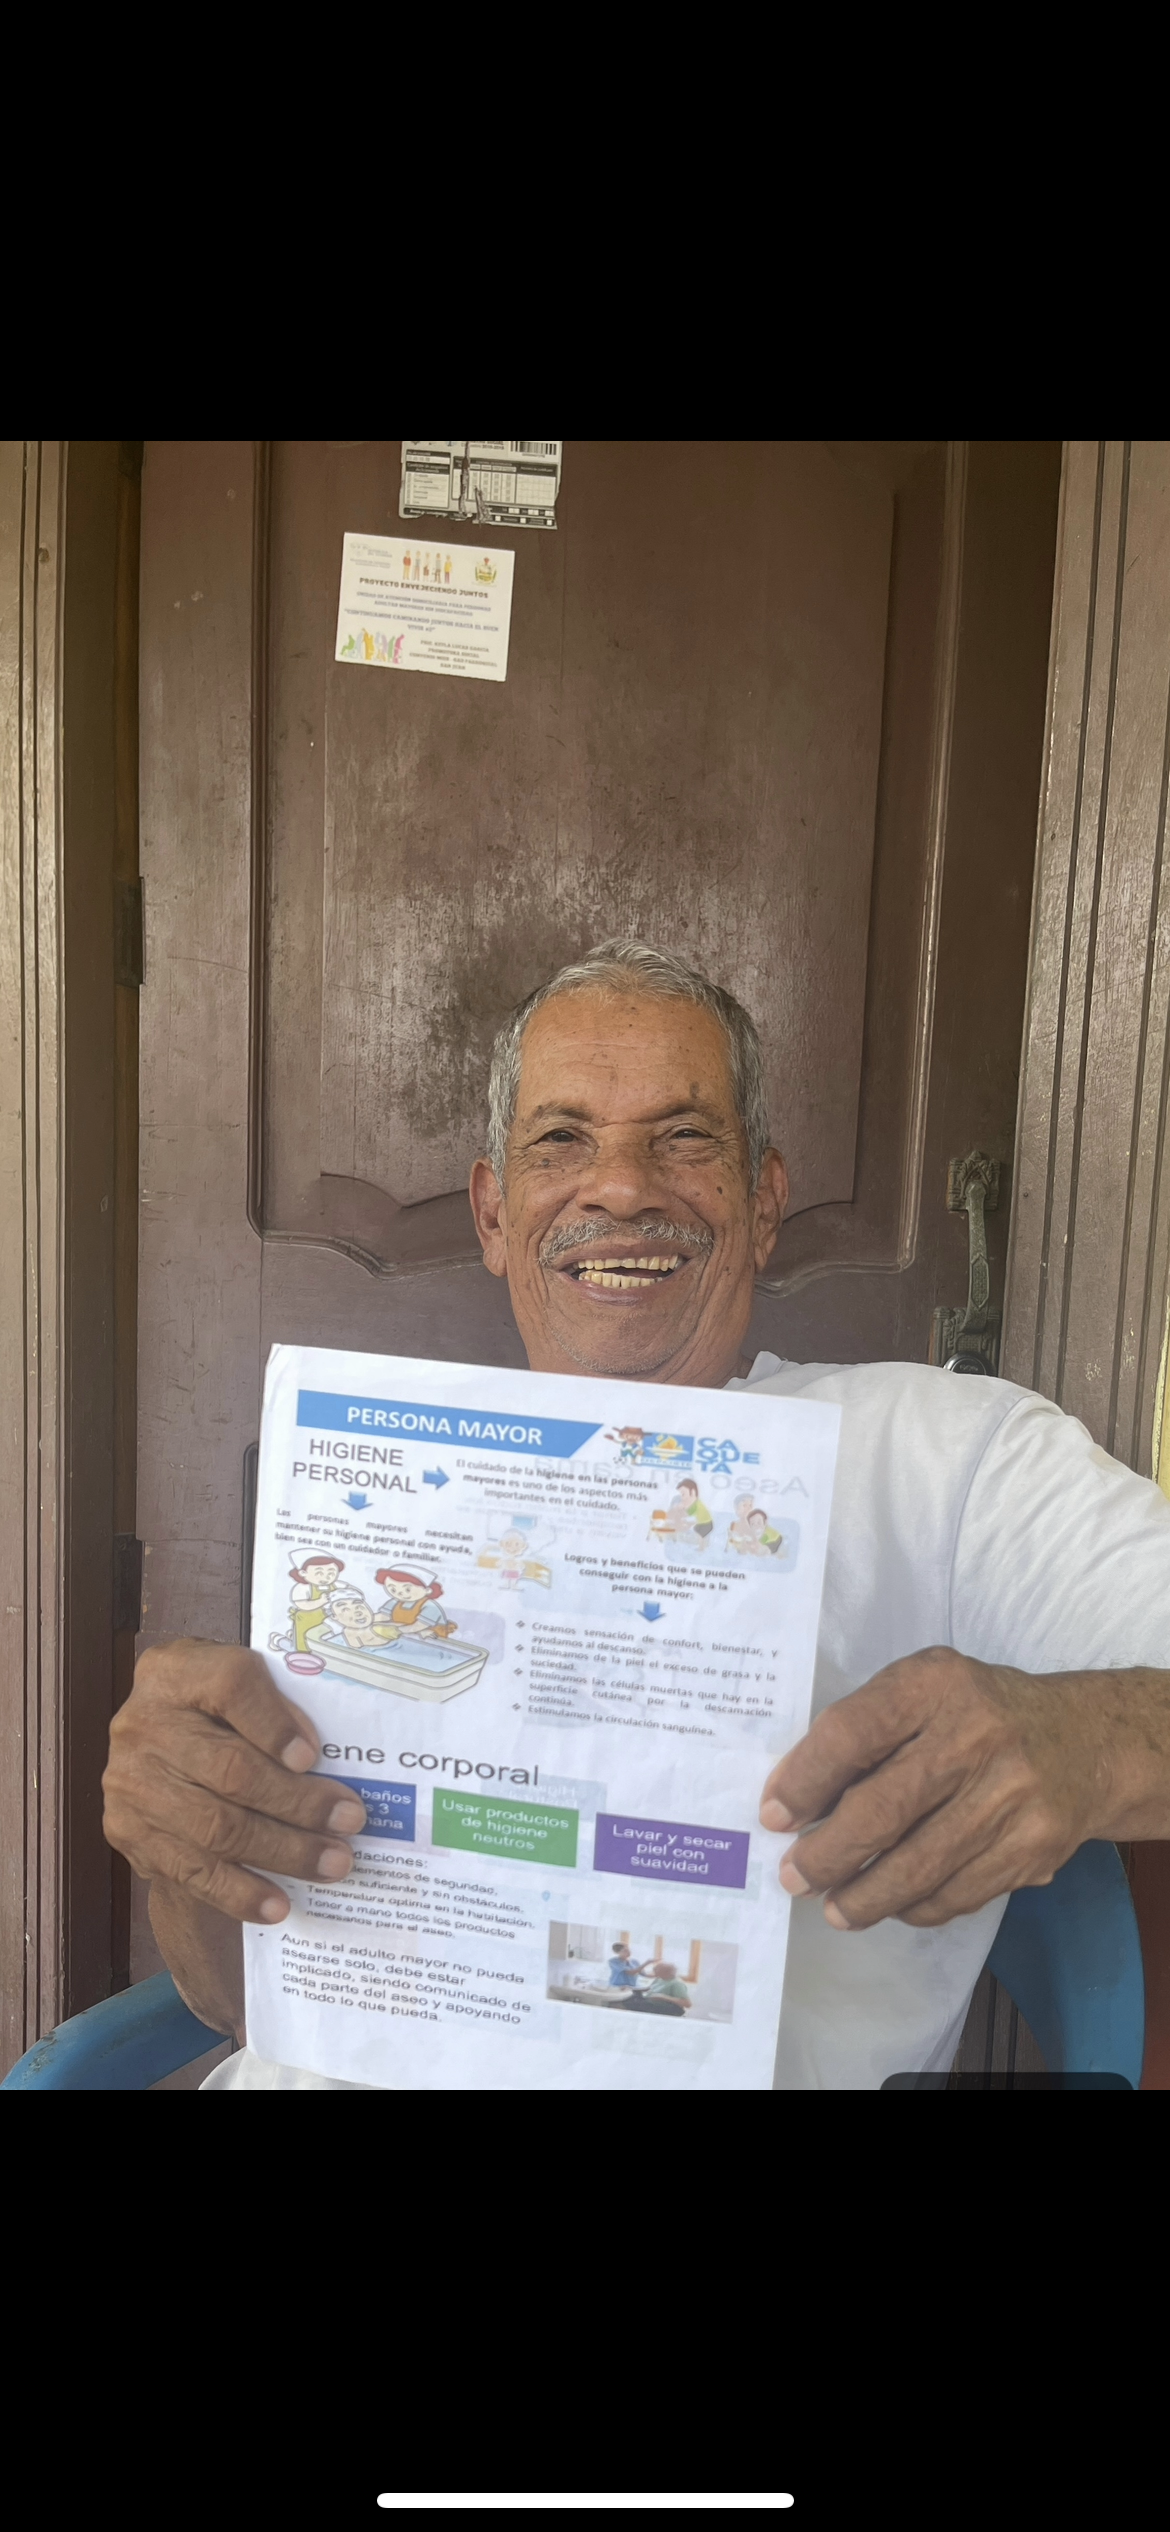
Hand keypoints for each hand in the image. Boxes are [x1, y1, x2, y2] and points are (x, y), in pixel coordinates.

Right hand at [103, 1638, 366, 1922]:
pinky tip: (279, 1905)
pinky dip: (240, 1892)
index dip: (274, 1723)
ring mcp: (130, 1782)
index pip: (229, 1686)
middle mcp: (142, 1724)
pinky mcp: (128, 1833)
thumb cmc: (216, 1714)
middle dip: (299, 1802)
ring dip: (283, 1851)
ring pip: (216, 1827)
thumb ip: (273, 1706)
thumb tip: (311, 1755)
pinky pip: (192, 1871)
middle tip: (350, 1820)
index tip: (314, 1757)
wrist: (154, 1755)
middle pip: (230, 1768)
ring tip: (333, 1862)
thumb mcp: (241, 1688)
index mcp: (175, 1671)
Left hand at [757, 1646, 1151, 1929]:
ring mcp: (1010, 1794)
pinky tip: (891, 1903)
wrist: (1085, 1742)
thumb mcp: (926, 1691)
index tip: (773, 1814)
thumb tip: (796, 1800)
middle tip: (794, 1876)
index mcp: (936, 1683)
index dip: (804, 1780)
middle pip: (882, 1809)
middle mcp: (977, 1734)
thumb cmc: (979, 1714)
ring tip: (833, 1907)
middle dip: (827, 1854)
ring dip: (864, 1896)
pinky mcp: (1033, 1846)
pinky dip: (915, 1906)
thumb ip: (867, 1730)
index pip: (853, 1732)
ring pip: (919, 1865)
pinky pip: (957, 1892)